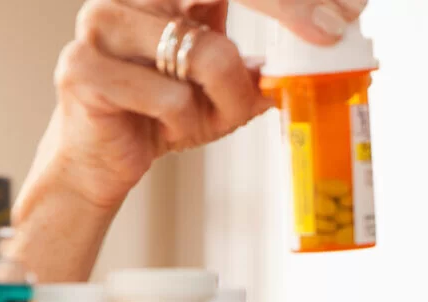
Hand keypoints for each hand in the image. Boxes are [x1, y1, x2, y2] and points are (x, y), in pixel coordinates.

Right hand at [32, 0, 364, 209]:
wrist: (105, 161)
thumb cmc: (166, 114)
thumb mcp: (231, 88)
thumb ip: (269, 64)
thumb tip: (334, 43)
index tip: (346, 9)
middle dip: (283, 7)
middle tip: (328, 32)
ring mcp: (102, 24)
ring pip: (206, 52)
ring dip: (227, 98)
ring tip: (205, 117)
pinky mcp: (82, 67)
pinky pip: (169, 96)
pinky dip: (185, 122)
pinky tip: (165, 128)